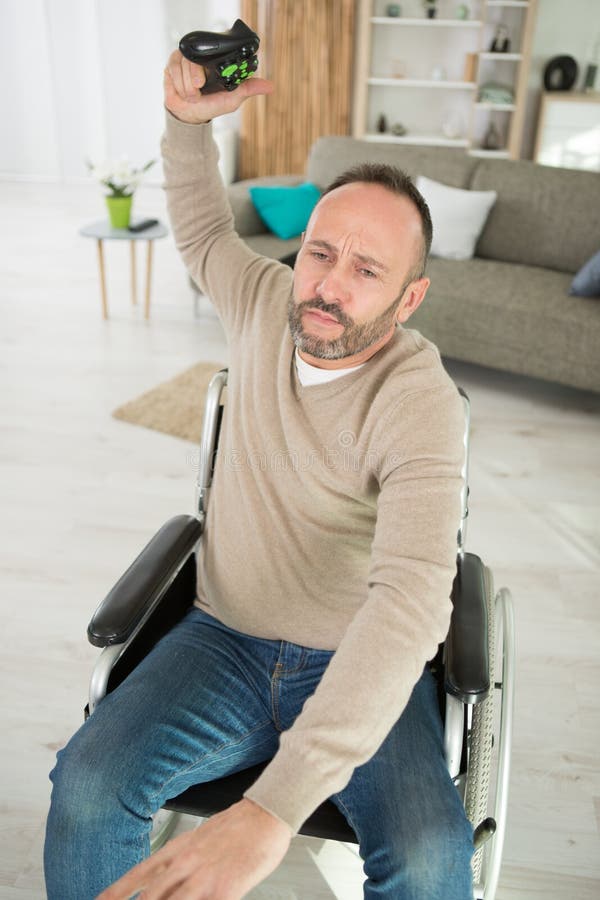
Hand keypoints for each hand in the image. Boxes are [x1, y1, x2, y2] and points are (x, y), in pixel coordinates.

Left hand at [96, 798, 291, 898]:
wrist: (265, 813)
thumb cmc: (236, 826)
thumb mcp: (199, 839)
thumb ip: (181, 862)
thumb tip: (168, 883)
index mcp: (177, 850)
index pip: (137, 876)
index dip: (115, 893)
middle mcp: (184, 865)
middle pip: (149, 899)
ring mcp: (204, 879)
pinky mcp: (226, 890)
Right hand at [164, 49, 273, 124]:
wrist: (190, 115)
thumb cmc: (211, 105)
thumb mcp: (232, 98)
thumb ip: (248, 89)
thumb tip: (270, 86)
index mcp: (216, 61)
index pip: (214, 51)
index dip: (208, 65)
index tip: (206, 81)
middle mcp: (202, 56)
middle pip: (195, 59)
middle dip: (195, 80)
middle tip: (199, 89)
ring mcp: (187, 57)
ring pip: (183, 65)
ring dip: (187, 86)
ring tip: (192, 94)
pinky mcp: (173, 62)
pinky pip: (173, 68)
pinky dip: (178, 84)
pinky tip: (182, 91)